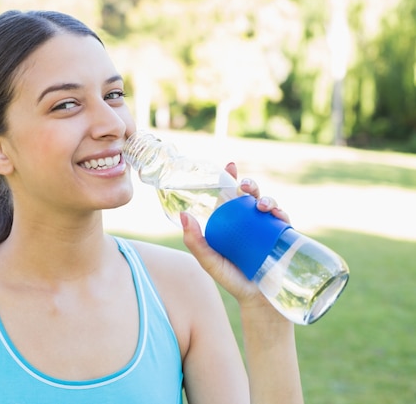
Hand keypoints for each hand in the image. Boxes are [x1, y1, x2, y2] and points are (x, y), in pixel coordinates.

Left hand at [181, 162, 288, 307]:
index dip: (231, 178)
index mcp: (231, 223)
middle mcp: (250, 223)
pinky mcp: (283, 238)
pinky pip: (285, 219)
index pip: (230, 196)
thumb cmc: (232, 280)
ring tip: (261, 206)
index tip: (230, 165)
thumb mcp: (210, 261)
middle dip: (250, 185)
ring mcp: (267, 229)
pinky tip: (278, 214)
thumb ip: (195, 242)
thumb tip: (183, 215)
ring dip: (267, 198)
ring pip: (269, 204)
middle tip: (245, 186)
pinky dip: (282, 212)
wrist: (259, 303)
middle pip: (251, 196)